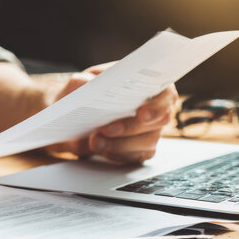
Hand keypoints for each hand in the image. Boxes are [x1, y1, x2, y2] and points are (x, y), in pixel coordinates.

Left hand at [48, 62, 177, 163]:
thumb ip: (81, 82)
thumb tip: (87, 85)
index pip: (166, 93)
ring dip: (120, 144)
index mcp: (146, 85)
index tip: (142, 114)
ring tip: (95, 141)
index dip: (158, 104)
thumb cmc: (82, 96)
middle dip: (131, 127)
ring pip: (148, 142)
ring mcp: (149, 130)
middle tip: (106, 129)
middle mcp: (154, 108)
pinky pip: (136, 157)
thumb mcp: (77, 83)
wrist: (72, 119)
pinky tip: (103, 150)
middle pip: (160, 120)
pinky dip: (118, 154)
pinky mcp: (140, 150)